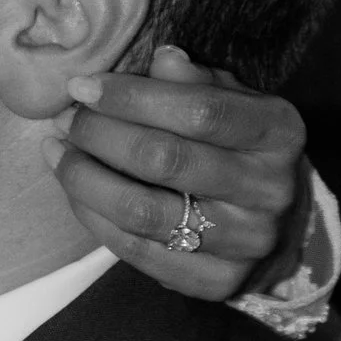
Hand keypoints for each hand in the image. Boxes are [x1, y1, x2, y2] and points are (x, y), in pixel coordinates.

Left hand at [47, 44, 308, 303]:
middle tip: (64, 120)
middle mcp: (269, 189)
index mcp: (278, 132)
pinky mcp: (218, 282)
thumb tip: (161, 58)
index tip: (81, 86)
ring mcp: (246, 242)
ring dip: (86, 180)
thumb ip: (197, 82)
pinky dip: (94, 219)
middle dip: (99, 135)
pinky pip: (138, 251)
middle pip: (165, 160)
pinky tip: (74, 192)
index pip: (200, 111)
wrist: (282, 226)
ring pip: (144, 212)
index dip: (132, 97)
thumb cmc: (241, 149)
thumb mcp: (234, 103)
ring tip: (58, 153)